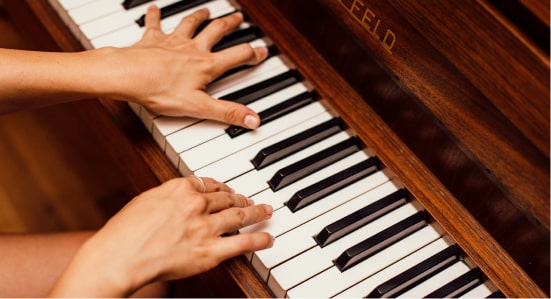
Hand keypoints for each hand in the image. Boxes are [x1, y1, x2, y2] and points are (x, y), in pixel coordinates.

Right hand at [49, 177, 273, 296]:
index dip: (221, 187)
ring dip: (256, 212)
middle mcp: (197, 204)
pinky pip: (244, 243)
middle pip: (227, 198)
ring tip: (266, 211)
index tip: (225, 190)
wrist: (120, 257)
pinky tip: (268, 238)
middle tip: (249, 199)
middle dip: (241, 198)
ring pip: (240, 215)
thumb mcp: (145, 201)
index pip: (209, 184)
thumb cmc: (124, 233)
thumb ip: (168, 197)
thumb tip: (178, 197)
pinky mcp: (211, 251)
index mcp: (180, 188)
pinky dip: (260, 240)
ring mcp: (206, 227)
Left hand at [120, 6, 267, 128]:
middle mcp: (192, 49)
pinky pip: (154, 23)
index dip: (252, 54)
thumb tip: (252, 120)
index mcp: (206, 65)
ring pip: (190, 24)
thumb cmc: (159, 91)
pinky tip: (154, 8)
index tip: (261, 51)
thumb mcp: (199, 107)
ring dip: (200, 16)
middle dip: (230, 24)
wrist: (127, 76)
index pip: (237, 56)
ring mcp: (172, 42)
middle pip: (216, 31)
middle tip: (238, 17)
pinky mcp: (152, 40)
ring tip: (207, 11)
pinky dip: (155, 15)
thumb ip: (227, 112)